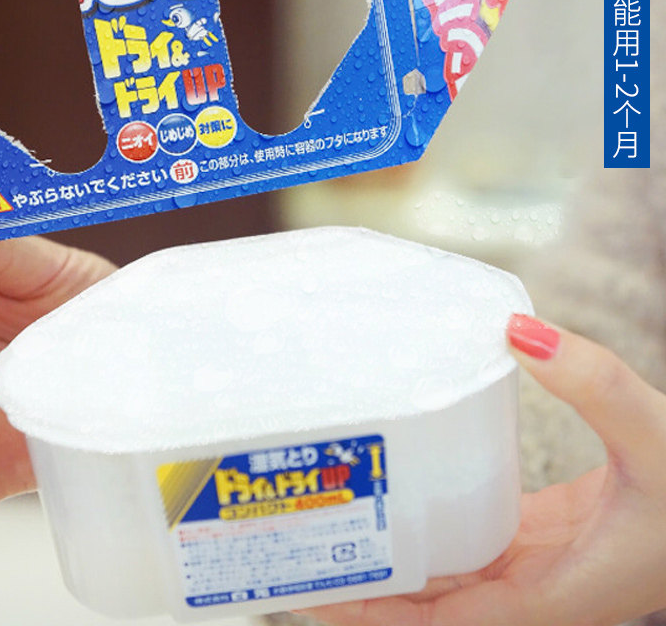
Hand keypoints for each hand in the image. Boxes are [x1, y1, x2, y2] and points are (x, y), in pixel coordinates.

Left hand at [303, 315, 665, 625]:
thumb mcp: (656, 437)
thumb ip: (596, 385)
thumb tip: (518, 329)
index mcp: (556, 597)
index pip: (446, 624)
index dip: (378, 614)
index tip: (316, 593)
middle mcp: (535, 593)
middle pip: (429, 609)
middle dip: (365, 590)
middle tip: (296, 552)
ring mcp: (532, 568)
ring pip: (445, 579)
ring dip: (391, 564)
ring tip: (329, 527)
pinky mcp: (534, 539)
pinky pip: (466, 547)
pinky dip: (427, 537)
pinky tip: (394, 505)